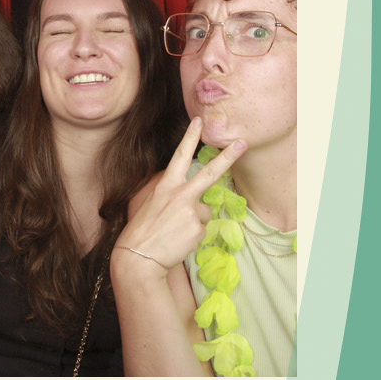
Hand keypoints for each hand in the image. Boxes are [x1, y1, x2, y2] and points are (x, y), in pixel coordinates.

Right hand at [114, 120, 246, 275]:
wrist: (137, 258)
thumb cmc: (140, 233)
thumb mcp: (150, 205)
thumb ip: (171, 195)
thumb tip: (191, 198)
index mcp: (166, 186)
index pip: (180, 156)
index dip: (190, 137)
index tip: (199, 121)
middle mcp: (180, 195)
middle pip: (210, 172)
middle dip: (228, 156)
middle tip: (242, 143)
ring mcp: (191, 211)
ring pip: (205, 210)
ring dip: (195, 220)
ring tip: (175, 231)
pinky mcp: (197, 229)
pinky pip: (202, 229)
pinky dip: (193, 236)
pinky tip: (178, 241)